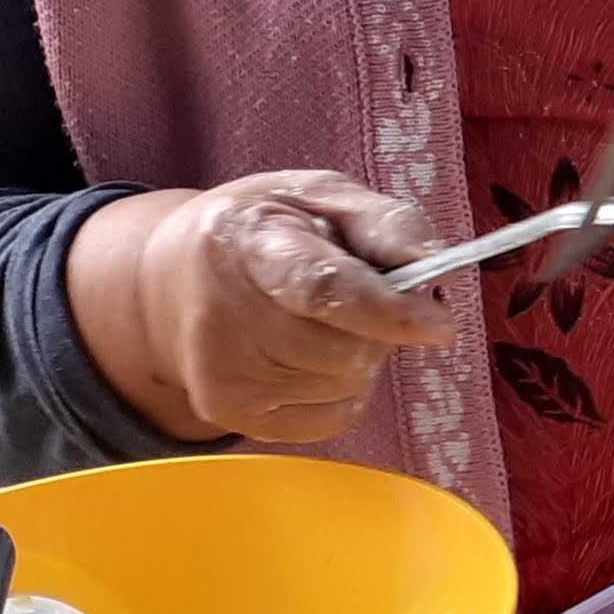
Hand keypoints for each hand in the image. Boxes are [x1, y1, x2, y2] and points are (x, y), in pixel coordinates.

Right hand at [66, 172, 454, 446]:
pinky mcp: (227, 410)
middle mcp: (222, 313)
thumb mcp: (322, 197)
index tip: (439, 323)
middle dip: (379, 328)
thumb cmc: (266, 230)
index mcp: (249, 241)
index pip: (323, 288)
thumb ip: (386, 225)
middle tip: (362, 298)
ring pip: (344, 384)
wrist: (173, 277)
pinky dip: (341, 389)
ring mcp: (220, 371)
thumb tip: (439, 268)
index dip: (388, 310)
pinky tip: (310, 354)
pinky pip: (331, 417)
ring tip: (323, 320)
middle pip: (344, 350)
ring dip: (359, 356)